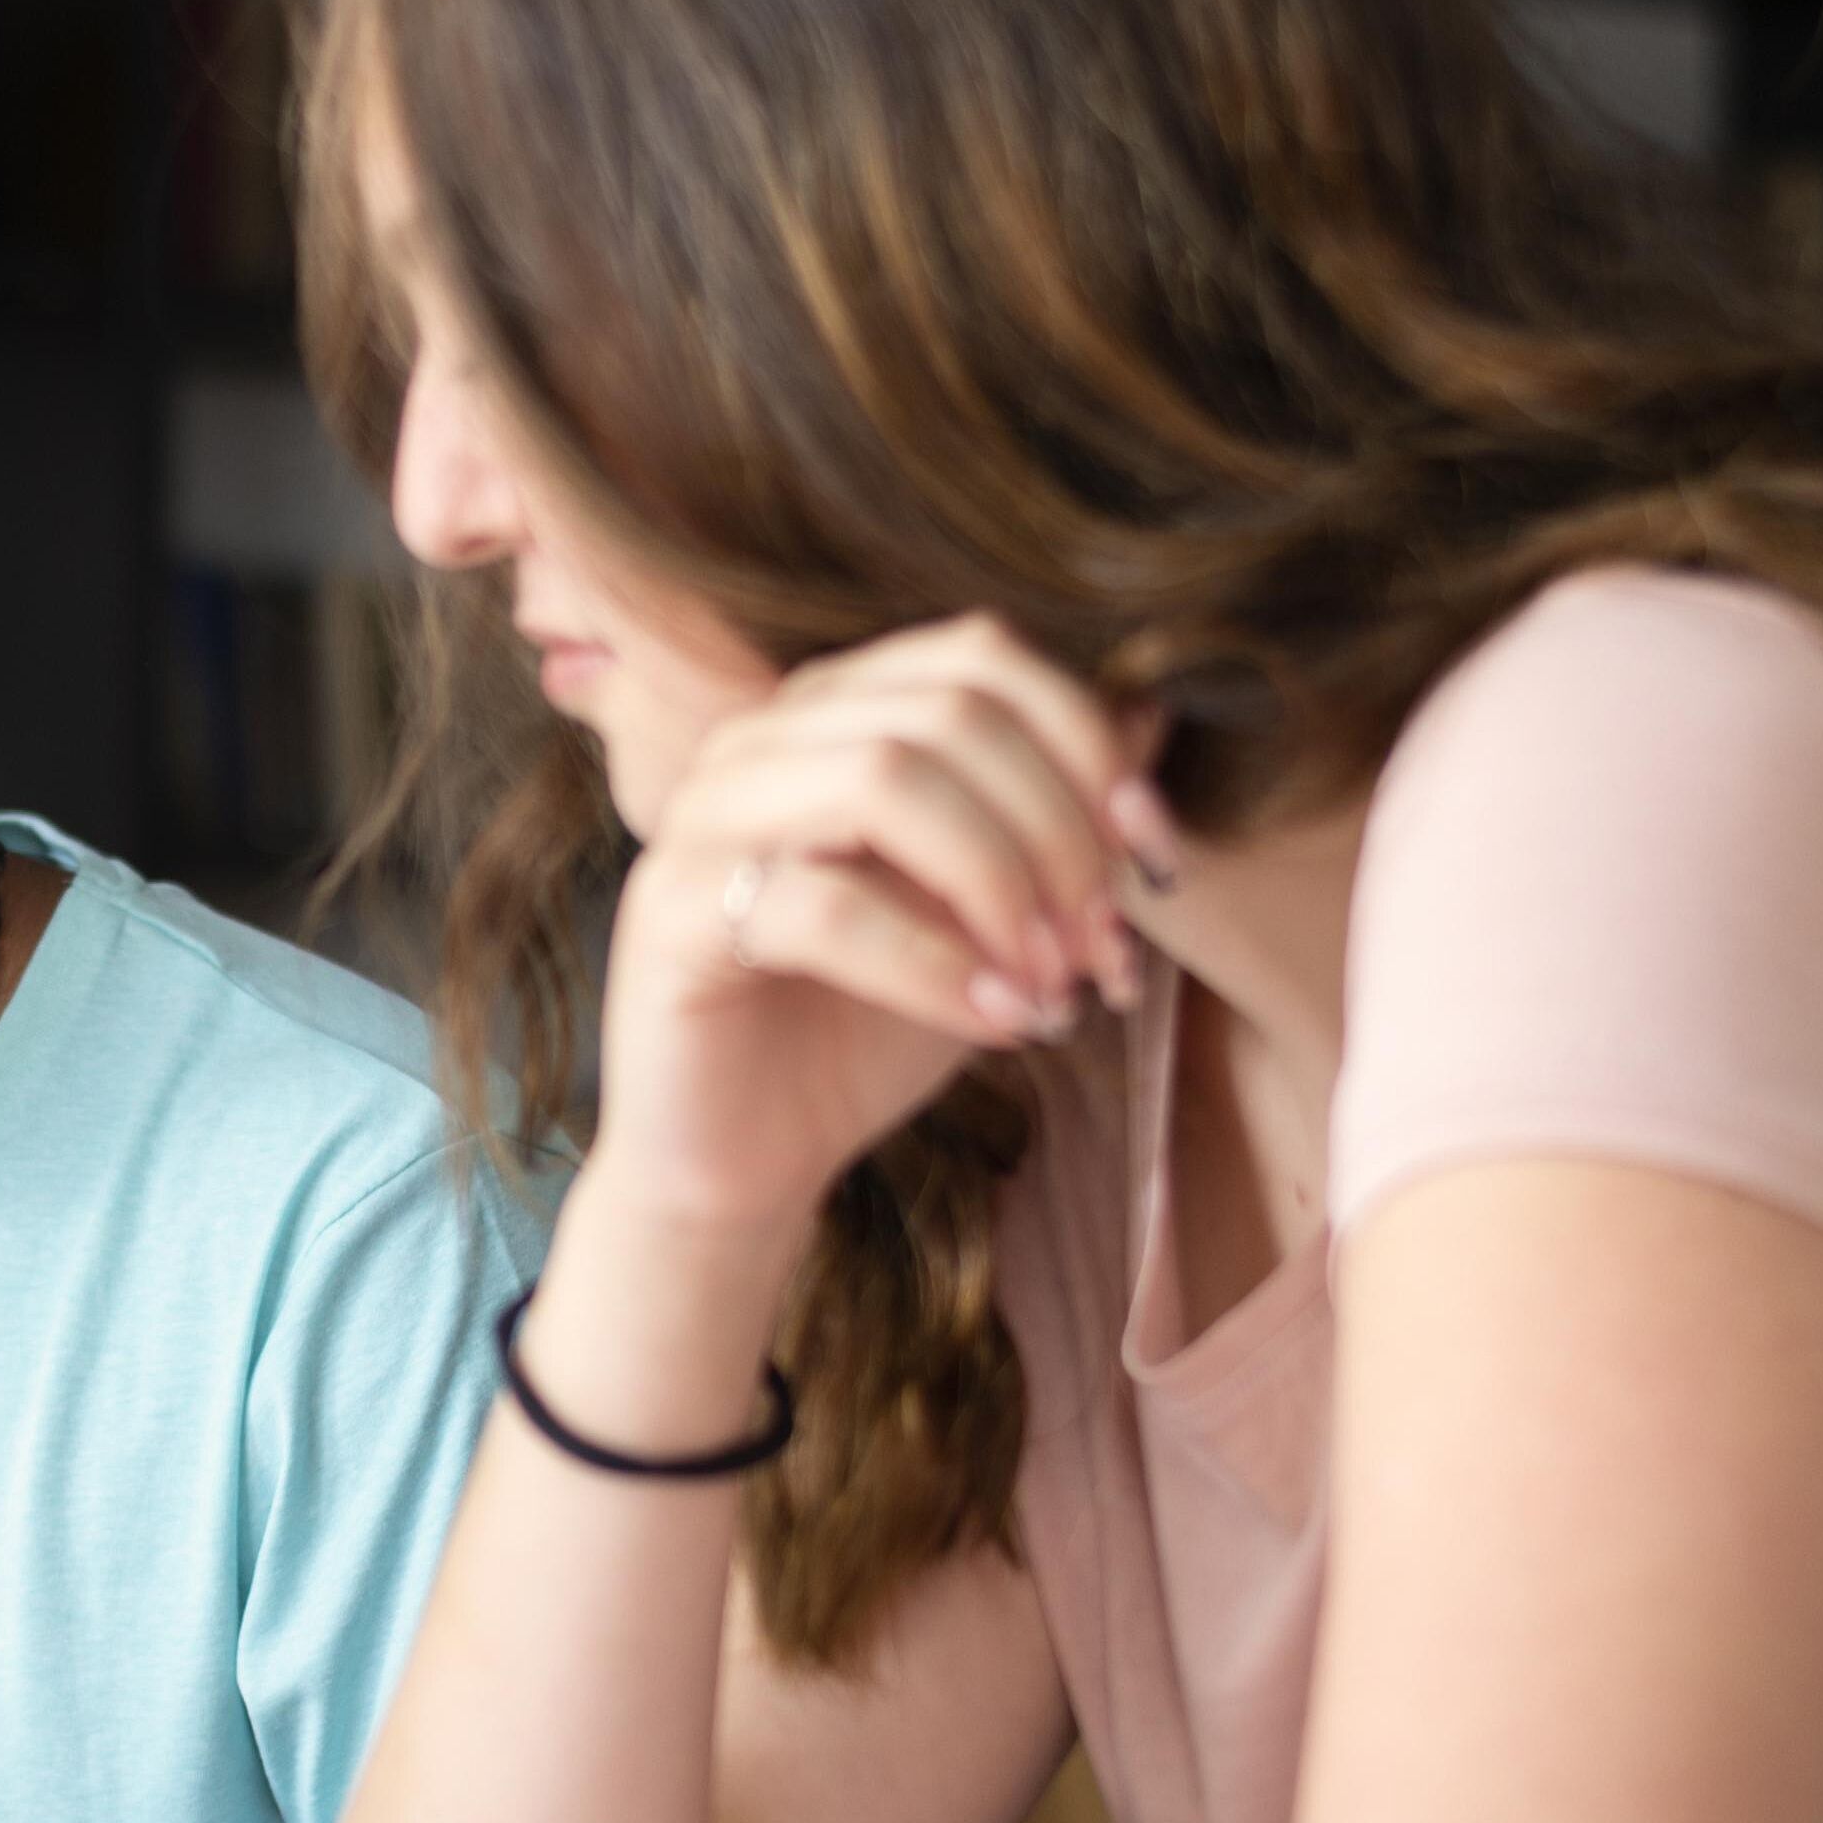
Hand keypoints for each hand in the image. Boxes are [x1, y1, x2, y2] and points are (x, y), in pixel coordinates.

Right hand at [585, 615, 1169, 1237]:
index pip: (979, 657)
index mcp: (833, 713)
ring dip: (1001, 885)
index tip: (1150, 859)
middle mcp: (758, 739)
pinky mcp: (669, 914)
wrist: (744, 1165)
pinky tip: (996, 1023)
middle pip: (948, 714)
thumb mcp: (989, 917)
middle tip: (1103, 949)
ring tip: (1050, 987)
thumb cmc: (864, 1031)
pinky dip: (935, 966)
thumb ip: (1054, 816)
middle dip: (1057, 832)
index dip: (1086, 745)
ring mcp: (703, 817)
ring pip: (884, 781)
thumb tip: (1153, 715)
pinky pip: (825, 907)